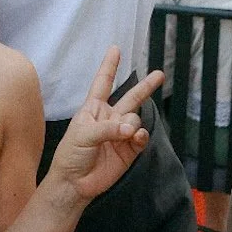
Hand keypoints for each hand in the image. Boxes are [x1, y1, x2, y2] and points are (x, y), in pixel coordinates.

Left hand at [45, 48, 162, 204]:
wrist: (75, 183)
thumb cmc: (71, 154)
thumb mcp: (83, 134)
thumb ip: (107, 128)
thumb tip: (130, 130)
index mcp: (93, 108)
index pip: (102, 82)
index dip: (110, 65)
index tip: (115, 48)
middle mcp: (109, 118)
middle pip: (130, 97)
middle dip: (145, 86)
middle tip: (160, 74)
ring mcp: (121, 133)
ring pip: (136, 119)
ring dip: (132, 125)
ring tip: (125, 134)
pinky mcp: (129, 150)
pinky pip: (141, 137)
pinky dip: (141, 136)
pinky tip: (136, 138)